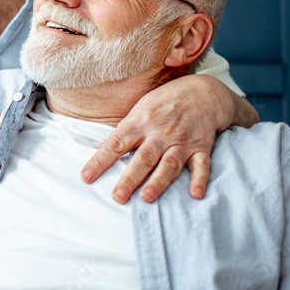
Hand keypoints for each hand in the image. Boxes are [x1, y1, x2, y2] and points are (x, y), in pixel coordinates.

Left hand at [81, 74, 235, 202]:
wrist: (202, 92)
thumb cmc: (164, 103)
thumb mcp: (138, 110)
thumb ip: (122, 132)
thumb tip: (98, 149)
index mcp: (139, 123)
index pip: (115, 144)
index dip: (100, 160)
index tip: (86, 177)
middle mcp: (159, 133)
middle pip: (143, 158)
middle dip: (130, 178)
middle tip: (118, 196)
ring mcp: (181, 141)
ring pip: (169, 164)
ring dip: (158, 182)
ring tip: (146, 198)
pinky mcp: (201, 147)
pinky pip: (202, 165)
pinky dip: (199, 179)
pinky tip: (195, 194)